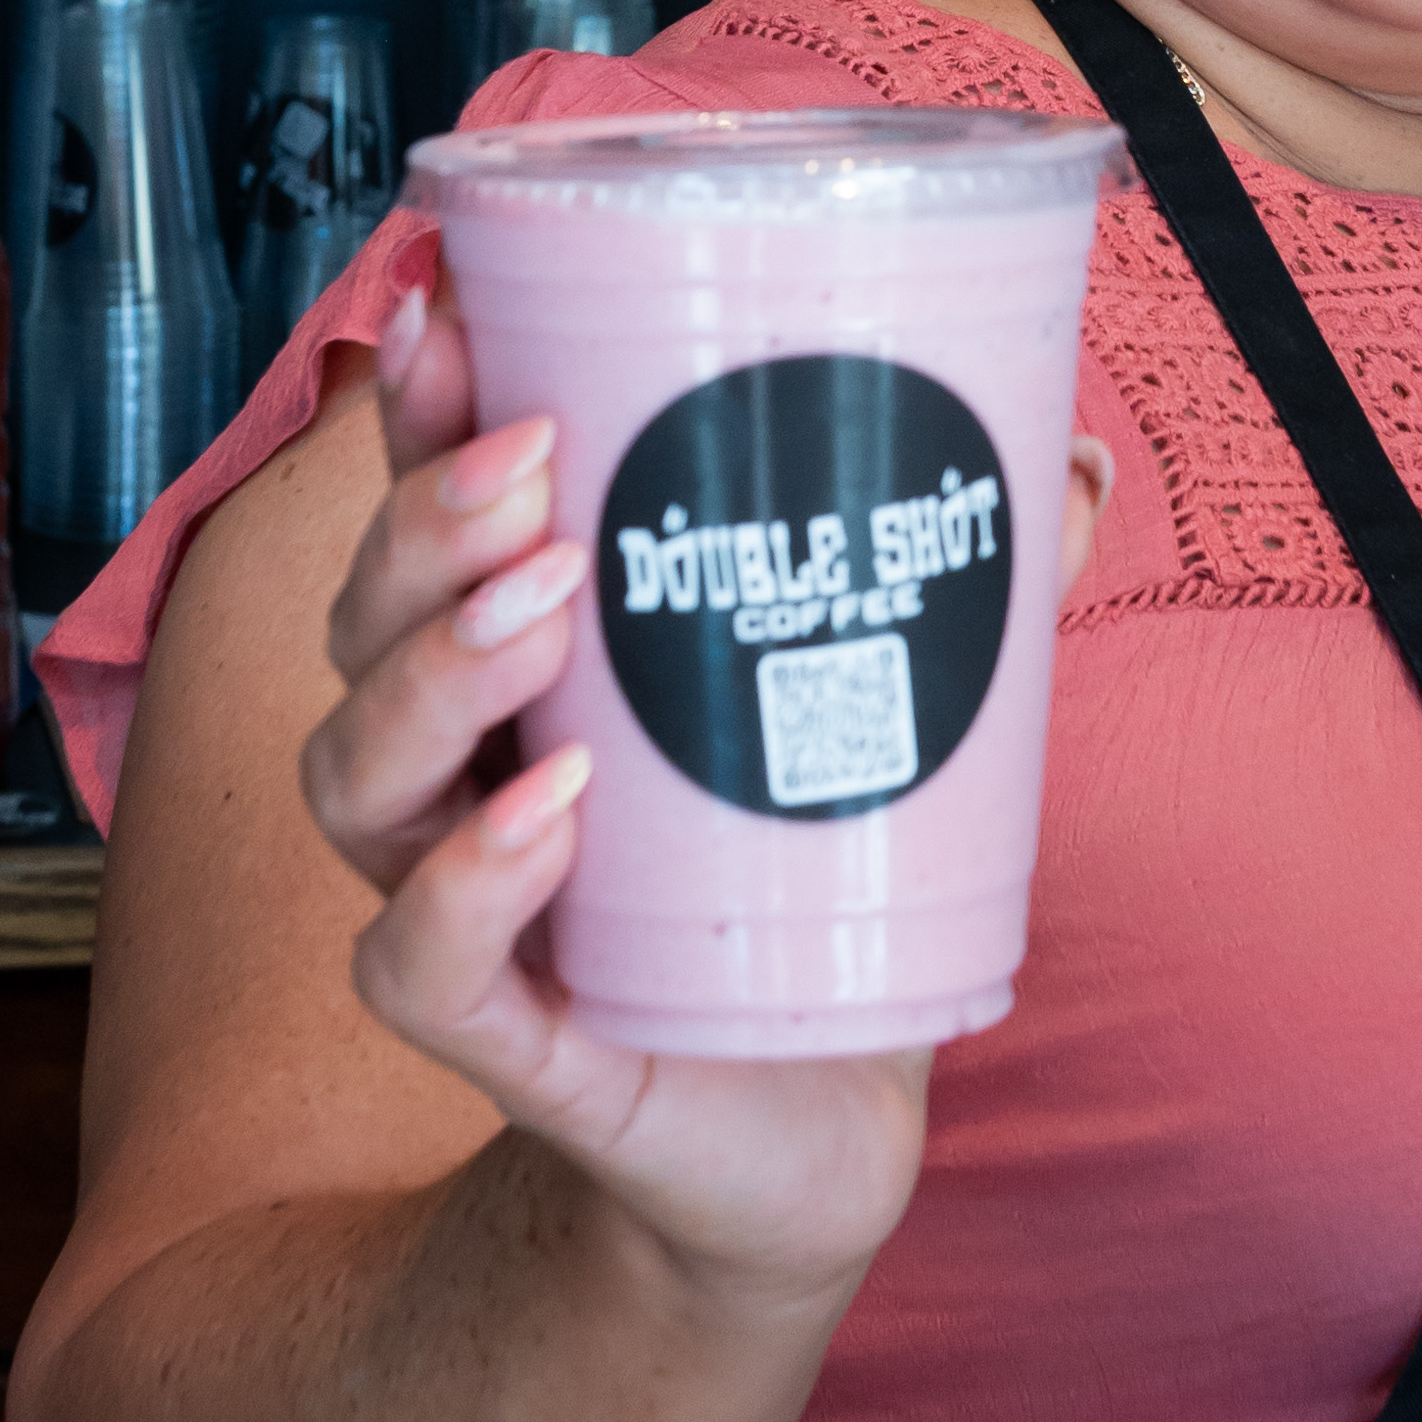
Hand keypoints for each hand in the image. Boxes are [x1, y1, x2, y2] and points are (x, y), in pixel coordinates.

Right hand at [300, 271, 1111, 1313]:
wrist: (817, 1117)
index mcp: (525, 664)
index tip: (450, 304)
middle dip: (426, 526)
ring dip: (433, 673)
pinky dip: (462, 885)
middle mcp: (456, 770)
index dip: (415, 415)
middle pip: (364, 624)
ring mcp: (465, 902)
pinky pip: (415, 965)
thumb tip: (1068, 451)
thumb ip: (967, 588)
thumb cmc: (816, 885)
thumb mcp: (886, 718)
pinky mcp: (508, 1039)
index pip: (427, 519)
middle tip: (539, 466)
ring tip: (544, 607)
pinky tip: (544, 812)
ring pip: (353, 775)